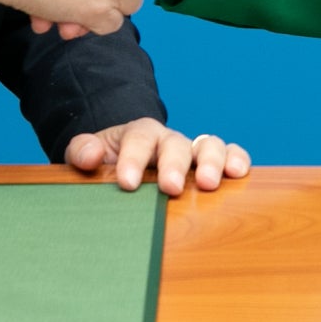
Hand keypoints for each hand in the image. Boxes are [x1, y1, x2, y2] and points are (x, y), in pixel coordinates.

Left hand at [65, 118, 251, 195]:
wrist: (129, 163)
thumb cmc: (110, 163)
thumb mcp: (87, 155)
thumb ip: (82, 151)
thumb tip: (90, 155)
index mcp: (139, 134)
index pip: (137, 140)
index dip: (132, 160)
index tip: (126, 183)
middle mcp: (170, 140)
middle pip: (175, 144)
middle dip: (174, 165)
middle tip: (170, 188)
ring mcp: (193, 151)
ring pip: (209, 145)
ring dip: (212, 162)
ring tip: (209, 184)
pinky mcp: (212, 165)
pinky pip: (231, 154)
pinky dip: (237, 160)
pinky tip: (238, 174)